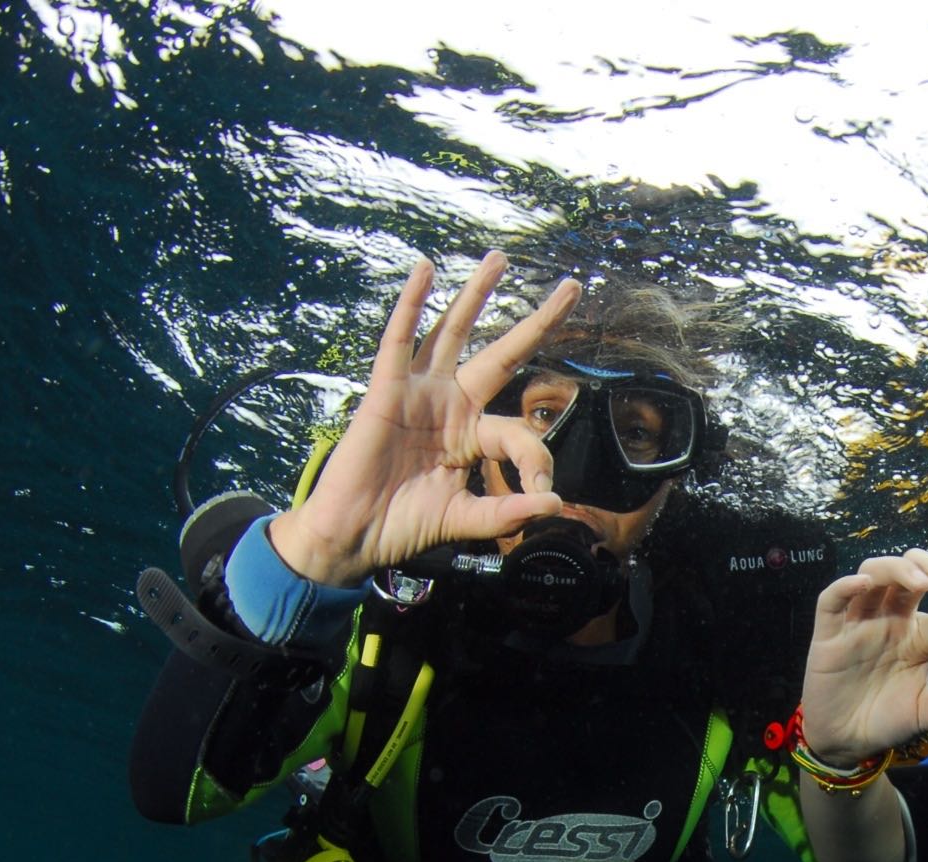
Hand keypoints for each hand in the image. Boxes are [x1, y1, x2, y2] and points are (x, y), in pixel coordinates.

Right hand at [269, 255, 581, 587]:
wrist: (354, 535)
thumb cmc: (405, 526)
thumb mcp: (466, 519)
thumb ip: (507, 512)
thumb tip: (554, 505)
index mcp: (473, 436)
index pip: (520, 432)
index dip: (536, 461)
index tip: (544, 493)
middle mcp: (452, 406)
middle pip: (503, 354)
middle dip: (536, 321)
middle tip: (573, 288)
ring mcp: (421, 393)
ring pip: (454, 333)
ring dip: (476, 294)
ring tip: (500, 259)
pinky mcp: (387, 391)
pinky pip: (400, 340)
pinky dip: (412, 304)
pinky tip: (426, 269)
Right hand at [800, 550, 927, 762]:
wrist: (847, 741)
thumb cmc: (887, 719)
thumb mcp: (926, 716)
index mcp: (921, 636)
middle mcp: (893, 620)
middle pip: (914, 569)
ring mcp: (860, 622)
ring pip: (875, 571)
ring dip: (899, 569)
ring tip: (921, 584)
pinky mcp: (830, 633)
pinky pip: (832, 598)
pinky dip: (846, 585)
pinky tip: (863, 584)